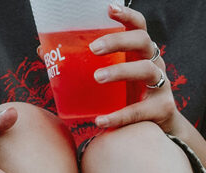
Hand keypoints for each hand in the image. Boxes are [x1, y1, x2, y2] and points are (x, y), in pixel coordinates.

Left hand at [90, 4, 177, 132]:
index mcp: (140, 52)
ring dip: (121, 71)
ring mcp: (162, 84)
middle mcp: (154, 63)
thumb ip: (81, 64)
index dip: (127, 15)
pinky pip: (140, 110)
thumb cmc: (128, 95)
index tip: (109, 9)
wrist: (158, 128)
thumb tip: (43, 51)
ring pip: (146, 70)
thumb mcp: (110, 76)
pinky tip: (101, 120)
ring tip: (97, 78)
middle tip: (94, 49)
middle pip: (142, 42)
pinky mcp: (163, 108)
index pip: (138, 26)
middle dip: (118, 41)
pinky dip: (119, 116)